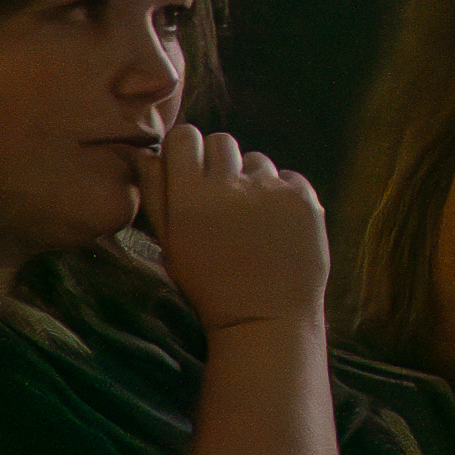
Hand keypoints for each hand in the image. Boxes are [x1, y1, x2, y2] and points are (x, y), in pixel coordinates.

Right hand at [138, 125, 331, 335]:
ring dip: (251, 179)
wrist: (264, 318)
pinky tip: (277, 223)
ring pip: (256, 159)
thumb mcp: (170, 244)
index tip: (191, 168)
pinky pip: (288, 176)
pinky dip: (282, 192)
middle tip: (221, 196)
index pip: (186, 137)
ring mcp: (272, 189)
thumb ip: (157, 195)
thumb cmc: (209, 285)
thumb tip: (149, 152)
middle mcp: (231, 186)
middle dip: (218, 161)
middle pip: (222, 140)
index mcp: (190, 198)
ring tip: (251, 217)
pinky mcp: (304, 198)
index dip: (187, 149)